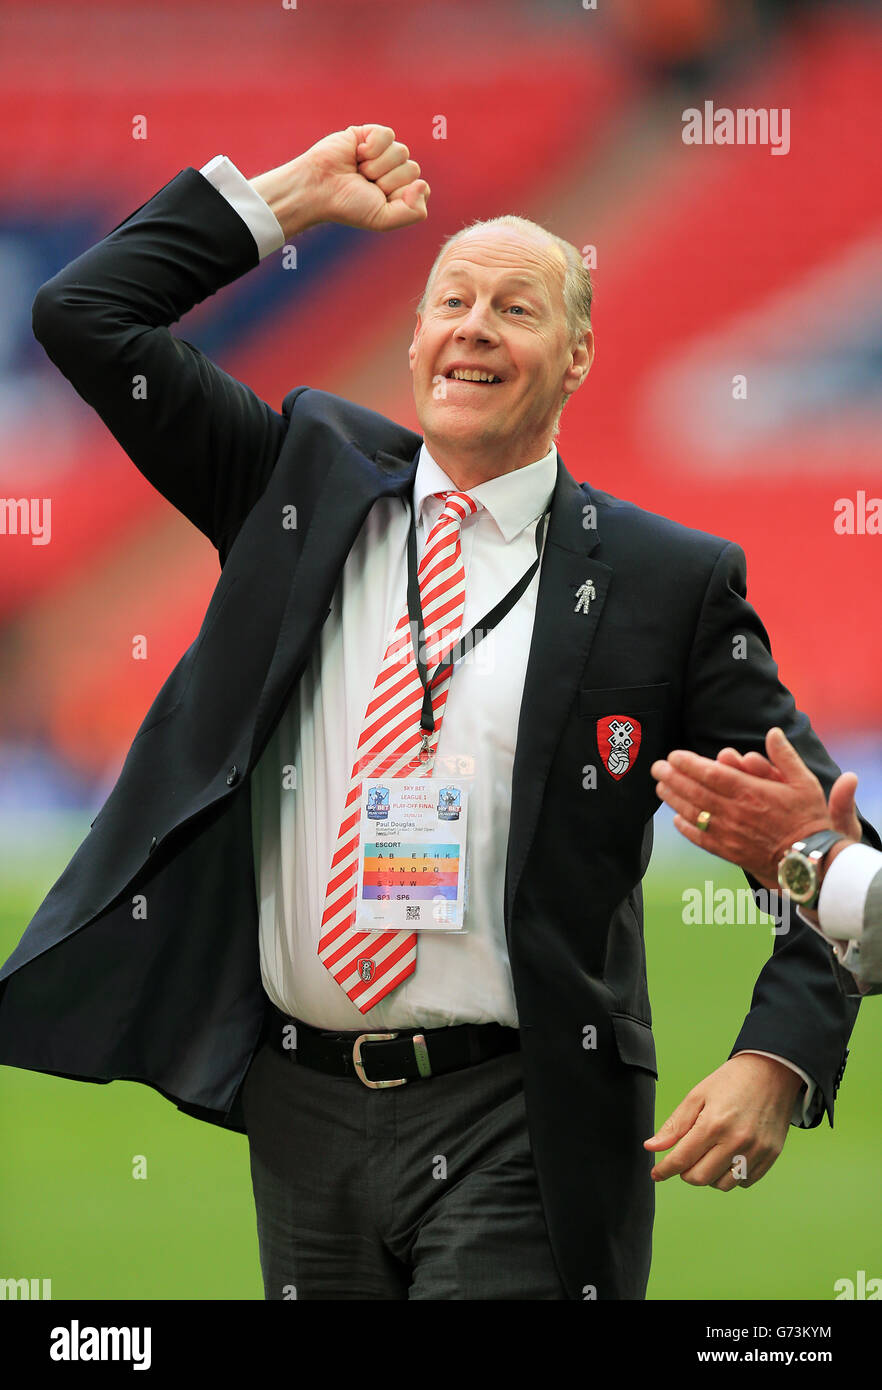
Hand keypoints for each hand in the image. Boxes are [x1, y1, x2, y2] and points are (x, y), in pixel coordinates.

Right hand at [252, 124, 429, 237]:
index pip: (422, 188)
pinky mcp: (370, 134)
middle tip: (365, 184)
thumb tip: (423, 184)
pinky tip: (357, 154)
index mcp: (400, 192)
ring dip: (377, 166)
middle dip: (387, 181)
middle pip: (412, 169)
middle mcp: (394, 171)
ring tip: (359, 171)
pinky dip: (373, 147)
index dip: (402, 195)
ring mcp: (383, 152)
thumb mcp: (384, 219)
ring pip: (402, 152)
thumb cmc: (349, 206)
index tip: (379, 200)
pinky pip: (388, 135)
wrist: (319, 188)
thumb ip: (413, 212)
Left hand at [644, 1054, 801, 1190]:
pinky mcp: (770, 1155)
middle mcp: (736, 1141)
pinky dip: (731, 1176)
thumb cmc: (731, 1081)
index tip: (656, 1174)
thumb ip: (675, 1125)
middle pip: (700, 1177)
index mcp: (714, 1124)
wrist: (771, 1072)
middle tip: (685, 1160)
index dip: (664, 1170)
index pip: (682, 1159)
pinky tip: (727, 1159)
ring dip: (709, 1177)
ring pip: (723, 1185)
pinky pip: (744, 1181)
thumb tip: (652, 1147)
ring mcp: (756, 1150)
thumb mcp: (697, 1095)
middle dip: (685, 1173)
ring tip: (707, 1157)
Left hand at [651, 727, 853, 889]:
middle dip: (673, 777)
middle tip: (657, 767)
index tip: (674, 755)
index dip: (689, 764)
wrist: (810, 861)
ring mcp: (730, 834)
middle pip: (695, 791)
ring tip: (660, 787)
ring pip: (694, 813)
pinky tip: (677, 819)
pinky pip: (701, 839)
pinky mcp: (729, 852)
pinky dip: (686, 828)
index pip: (711, 774)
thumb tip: (772, 732)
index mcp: (751, 792)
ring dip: (674, 799)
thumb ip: (785, 756)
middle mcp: (735, 812)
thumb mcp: (805, 782)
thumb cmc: (808, 819)